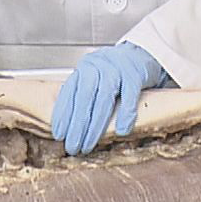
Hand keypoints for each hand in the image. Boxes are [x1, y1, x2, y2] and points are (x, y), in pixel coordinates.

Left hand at [51, 42, 169, 155]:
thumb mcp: (95, 78)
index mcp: (84, 69)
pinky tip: (122, 131)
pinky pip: (130, 96)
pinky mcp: (135, 74)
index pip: (69, 92)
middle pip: (84, 98)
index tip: (59, 134)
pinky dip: (126, 114)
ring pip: (103, 99)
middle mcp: (97, 66)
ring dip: (95, 126)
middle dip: (77, 125)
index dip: (63, 115)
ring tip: (88, 145)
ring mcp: (116, 69)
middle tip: (73, 146)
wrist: (141, 54)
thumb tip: (69, 127)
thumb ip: (84, 95)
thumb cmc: (115, 72)